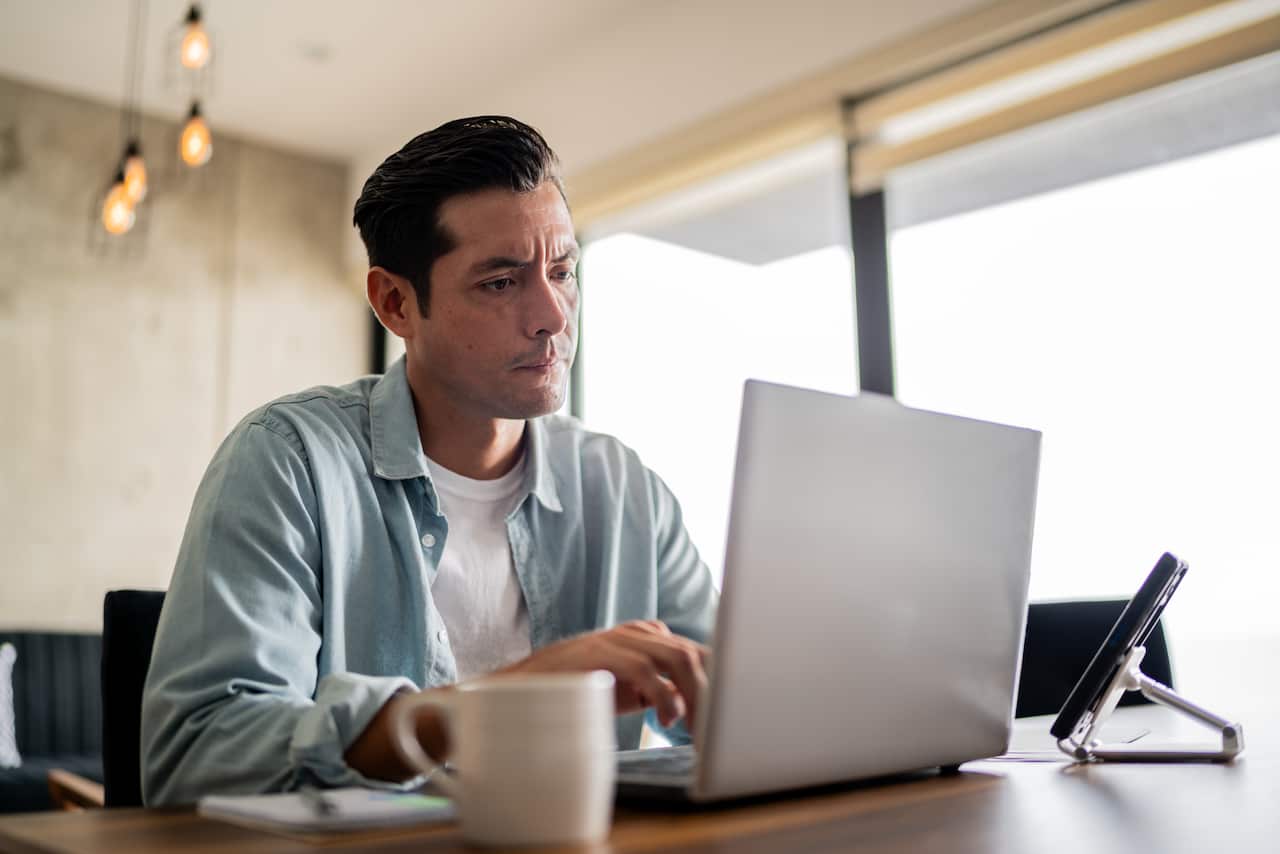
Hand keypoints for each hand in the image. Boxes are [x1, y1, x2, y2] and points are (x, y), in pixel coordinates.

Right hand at [499, 620, 710, 732]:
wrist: (533, 686)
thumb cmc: (583, 689)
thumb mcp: (632, 690)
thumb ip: (662, 690)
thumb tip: (694, 704)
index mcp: (649, 636)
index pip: (695, 652)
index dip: (716, 681)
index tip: (727, 714)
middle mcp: (640, 632)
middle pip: (692, 653)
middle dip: (710, 691)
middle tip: (716, 728)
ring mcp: (622, 638)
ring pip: (677, 657)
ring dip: (694, 694)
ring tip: (697, 726)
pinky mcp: (606, 652)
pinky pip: (647, 670)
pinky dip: (664, 696)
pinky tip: (668, 719)